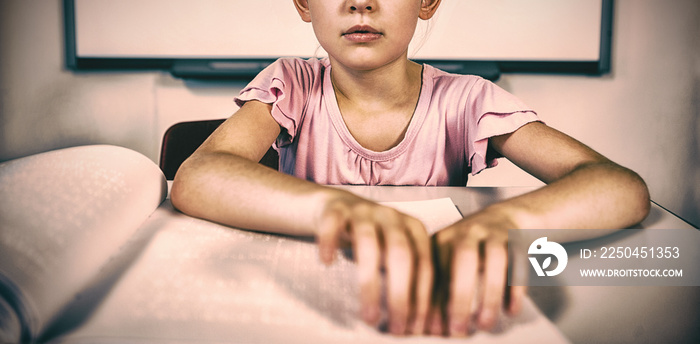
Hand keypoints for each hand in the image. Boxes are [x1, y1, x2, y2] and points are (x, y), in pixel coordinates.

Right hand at [315, 191, 432, 334]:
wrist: (340, 207)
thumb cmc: (374, 240)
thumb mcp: (395, 254)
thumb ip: (408, 279)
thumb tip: (416, 325)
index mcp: (414, 228)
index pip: (424, 265)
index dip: (421, 297)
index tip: (415, 327)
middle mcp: (392, 217)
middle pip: (400, 255)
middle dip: (400, 295)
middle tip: (396, 327)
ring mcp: (364, 211)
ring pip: (368, 244)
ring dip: (369, 284)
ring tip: (368, 317)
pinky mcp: (337, 208)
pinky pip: (332, 224)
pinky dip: (329, 242)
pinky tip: (327, 263)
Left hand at [427, 205, 526, 335]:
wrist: (503, 218)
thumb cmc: (469, 250)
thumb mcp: (447, 263)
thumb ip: (439, 292)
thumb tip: (432, 328)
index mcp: (443, 239)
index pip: (435, 270)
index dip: (433, 301)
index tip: (435, 330)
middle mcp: (468, 232)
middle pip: (464, 258)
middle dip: (460, 295)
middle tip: (458, 329)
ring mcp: (495, 234)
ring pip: (496, 259)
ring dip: (490, 295)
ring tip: (485, 324)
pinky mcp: (518, 241)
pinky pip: (520, 263)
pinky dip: (516, 289)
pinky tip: (510, 311)